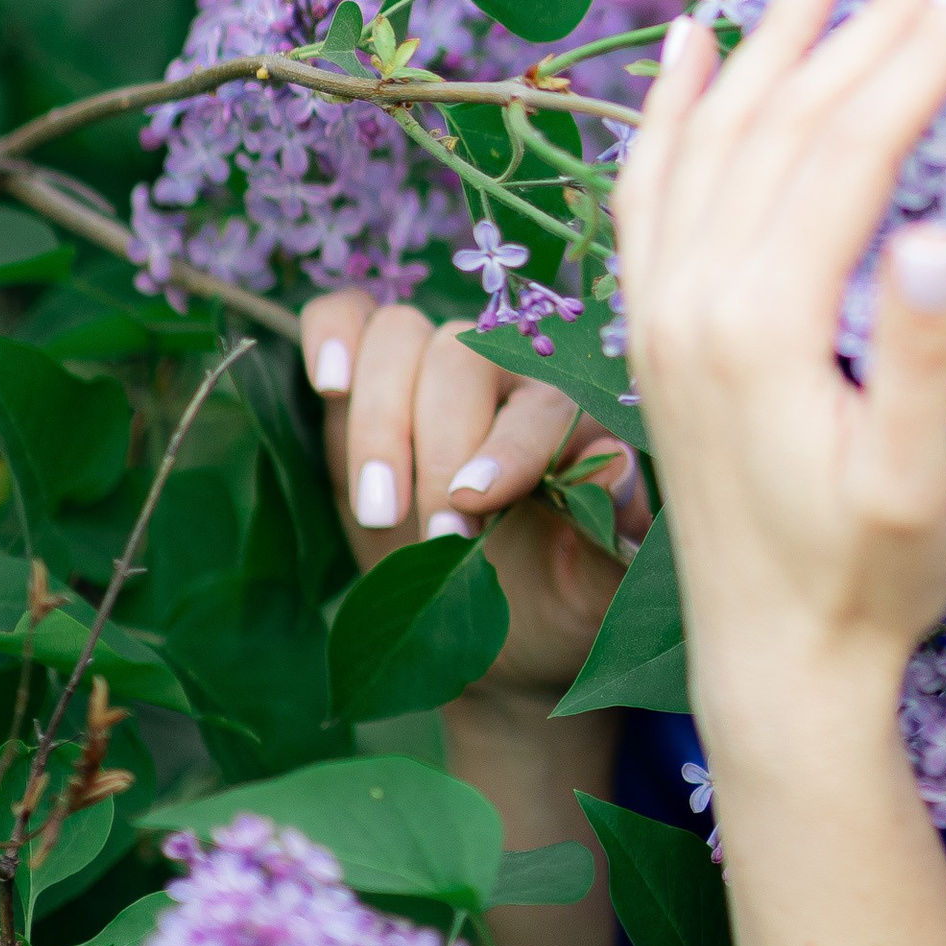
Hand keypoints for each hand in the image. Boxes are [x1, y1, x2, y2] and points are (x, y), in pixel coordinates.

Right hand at [299, 293, 647, 701]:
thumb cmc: (546, 601)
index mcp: (569, 415)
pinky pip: (346, 315)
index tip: (475, 503)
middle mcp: (502, 374)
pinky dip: (330, 334)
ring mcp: (429, 367)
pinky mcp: (366, 377)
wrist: (483, 630)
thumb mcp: (589, 594)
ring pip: (399, 337)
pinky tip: (329, 385)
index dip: (508, 446)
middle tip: (433, 538)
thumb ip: (614, 537)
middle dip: (438, 448)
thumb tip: (616, 468)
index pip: (541, 403)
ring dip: (378, 420)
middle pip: (461, 360)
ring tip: (378, 508)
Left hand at [610, 0, 945, 739]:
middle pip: (788, 117)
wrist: (774, 673)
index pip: (851, 144)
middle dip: (867, 15)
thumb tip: (943, 234)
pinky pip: (647, 187)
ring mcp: (662, 308)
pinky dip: (669, 105)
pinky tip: (693, 44)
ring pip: (715, 133)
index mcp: (763, 321)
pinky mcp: (653, 329)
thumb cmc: (868, 587)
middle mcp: (694, 296)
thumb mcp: (917, 487)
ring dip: (775, 33)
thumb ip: (923, 359)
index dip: (919, 48)